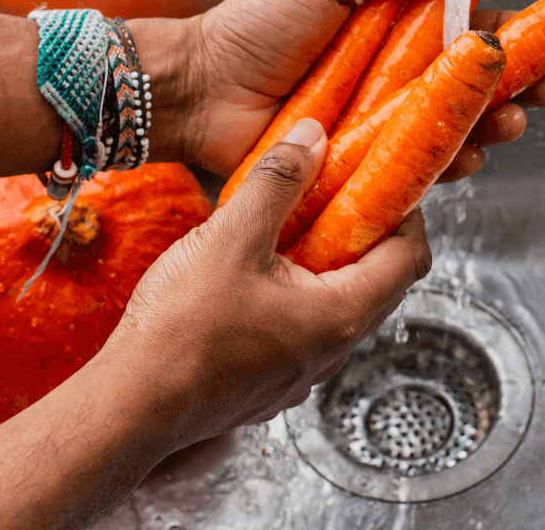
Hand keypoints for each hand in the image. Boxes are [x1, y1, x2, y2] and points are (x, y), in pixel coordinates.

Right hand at [103, 118, 430, 449]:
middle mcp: (333, 350)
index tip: (383, 184)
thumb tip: (313, 138)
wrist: (132, 406)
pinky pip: (303, 329)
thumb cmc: (181, 331)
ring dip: (327, 265)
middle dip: (365, 235)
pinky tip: (255, 274)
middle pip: (380, 282)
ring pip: (339, 306)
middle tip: (336, 196)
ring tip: (290, 229)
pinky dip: (296, 295)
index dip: (407, 215)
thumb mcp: (231, 236)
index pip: (412, 258)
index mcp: (342, 315)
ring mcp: (302, 372)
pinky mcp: (271, 383)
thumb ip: (277, 181)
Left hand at [131, 0, 544, 180]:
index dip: (507, 36)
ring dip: (493, 127)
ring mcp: (380, 124)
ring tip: (509, 123)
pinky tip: (467, 158)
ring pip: (455, 128)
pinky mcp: (365, 164)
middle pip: (473, 84)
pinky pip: (418, 169)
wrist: (202, 89)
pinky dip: (449, 166)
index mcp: (390, 26)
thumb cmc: (252, 29)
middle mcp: (392, 76)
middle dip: (520, 88)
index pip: (463, 28)